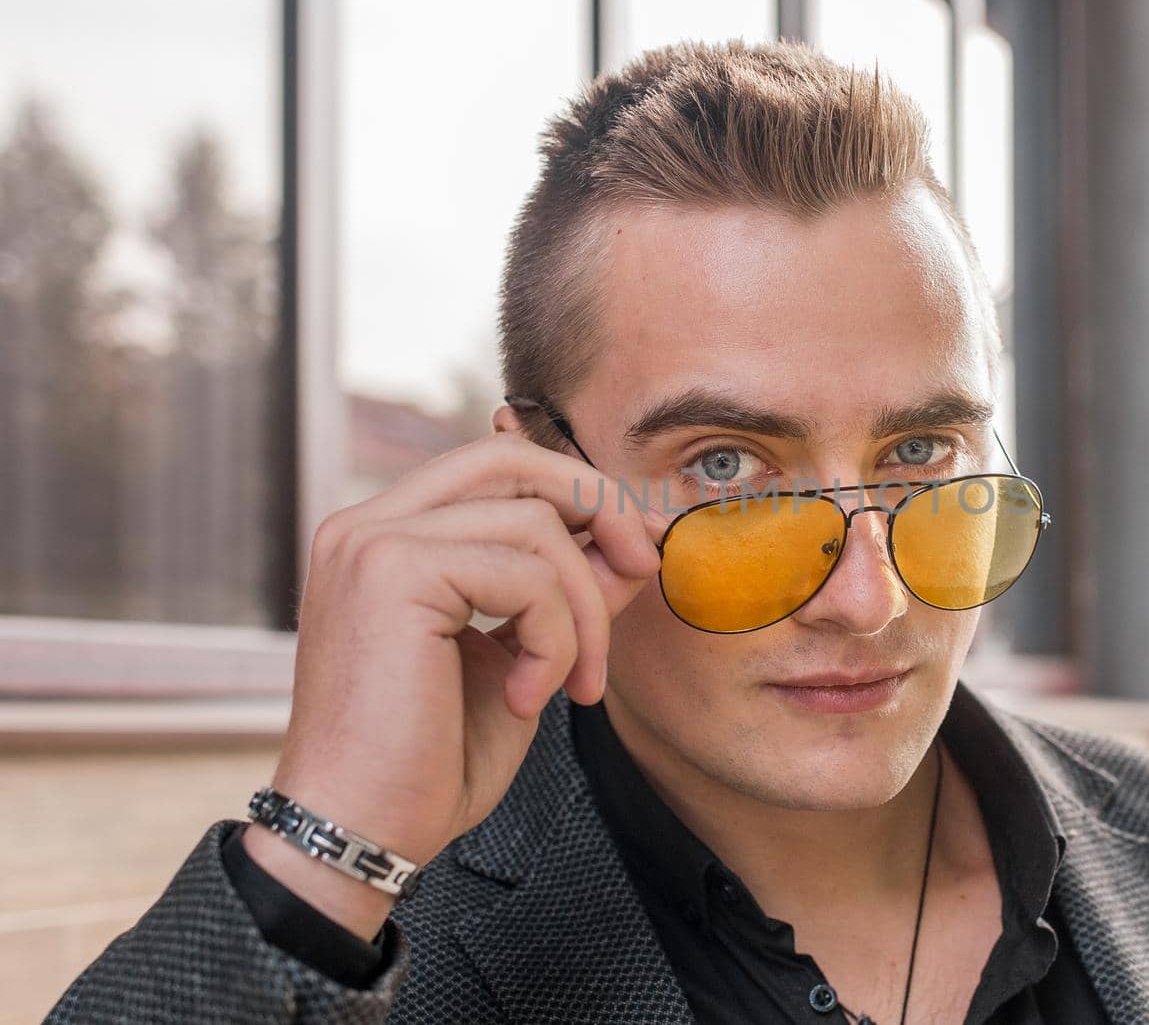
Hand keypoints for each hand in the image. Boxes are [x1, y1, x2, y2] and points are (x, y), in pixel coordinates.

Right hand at [242, 430, 667, 938]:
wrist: (361, 835)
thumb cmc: (429, 762)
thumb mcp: (522, 659)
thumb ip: (566, 592)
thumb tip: (632, 541)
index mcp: (388, 539)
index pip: (498, 468)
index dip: (579, 494)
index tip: (634, 551)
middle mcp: (368, 524)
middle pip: (512, 460)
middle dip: (597, 505)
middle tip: (641, 568)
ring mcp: (372, 541)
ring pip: (535, 525)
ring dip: (583, 612)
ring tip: (574, 686)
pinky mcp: (390, 571)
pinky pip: (526, 574)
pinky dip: (555, 640)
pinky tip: (528, 700)